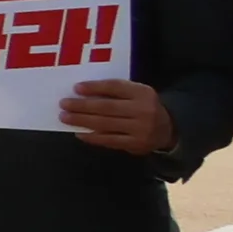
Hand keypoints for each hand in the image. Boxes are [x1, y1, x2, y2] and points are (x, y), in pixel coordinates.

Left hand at [62, 77, 178, 156]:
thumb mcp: (137, 93)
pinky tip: (80, 133)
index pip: (116, 87)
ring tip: (65, 117)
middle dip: (83, 106)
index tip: (76, 88)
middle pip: (107, 107)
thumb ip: (116, 91)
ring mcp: (140, 129)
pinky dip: (93, 137)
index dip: (95, 87)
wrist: (169, 129)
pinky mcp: (136, 144)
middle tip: (64, 104)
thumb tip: (82, 92)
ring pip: (106, 124)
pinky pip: (110, 140)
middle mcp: (143, 110)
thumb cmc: (143, 106)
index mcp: (143, 93)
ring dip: (82, 121)